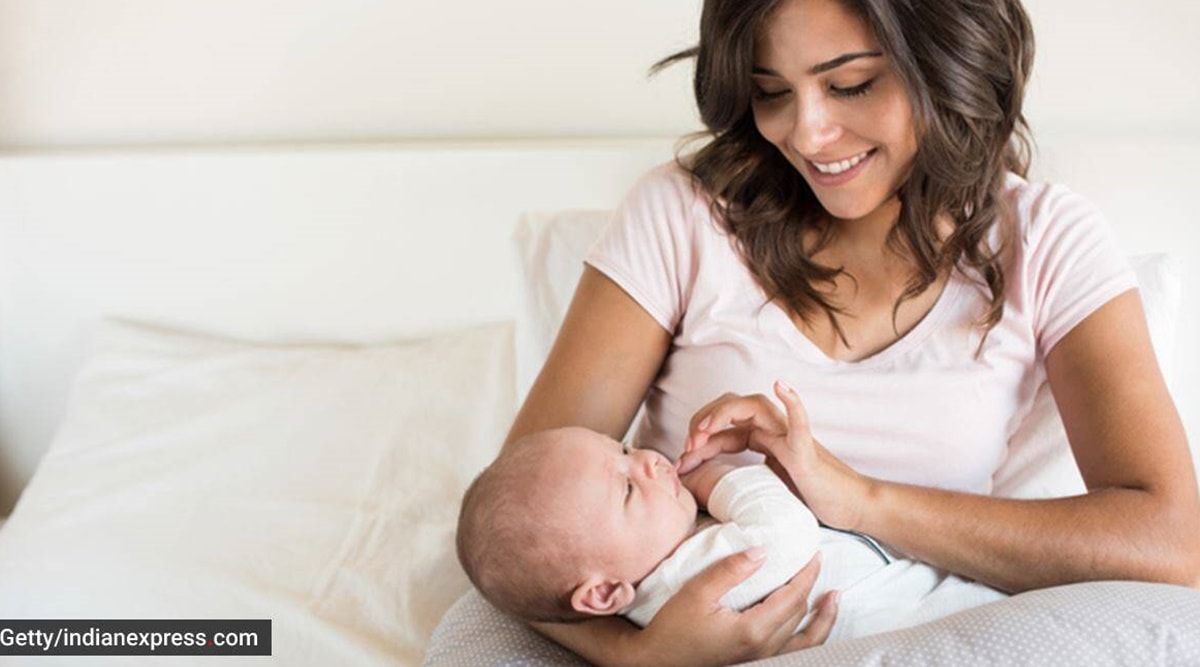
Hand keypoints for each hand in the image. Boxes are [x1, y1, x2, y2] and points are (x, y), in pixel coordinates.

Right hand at [635, 549, 836, 666]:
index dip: (806, 573)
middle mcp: (764, 648)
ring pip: (805, 636)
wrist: (658, 660)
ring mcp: (762, 658)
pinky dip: (811, 636)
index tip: (812, 551)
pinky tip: (813, 624)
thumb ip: (730, 570)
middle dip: (810, 584)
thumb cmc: (673, 627)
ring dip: (821, 615)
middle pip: (799, 611)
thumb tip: (762, 549)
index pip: (792, 596)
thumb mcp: (697, 592)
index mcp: (753, 629)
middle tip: (812, 558)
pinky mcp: (756, 661)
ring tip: (834, 596)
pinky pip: (795, 651)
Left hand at [679, 381, 872, 529]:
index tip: (680, 465)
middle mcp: (774, 429)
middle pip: (730, 408)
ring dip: (723, 414)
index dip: (696, 442)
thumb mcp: (763, 487)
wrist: (848, 506)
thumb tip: (702, 484)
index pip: (721, 428)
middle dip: (702, 424)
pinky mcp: (807, 449)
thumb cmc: (808, 497)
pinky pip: (800, 421)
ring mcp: (790, 436)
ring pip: (754, 406)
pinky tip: (781, 386)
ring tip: (704, 431)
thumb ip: (739, 478)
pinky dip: (792, 402)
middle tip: (686, 452)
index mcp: (762, 438)